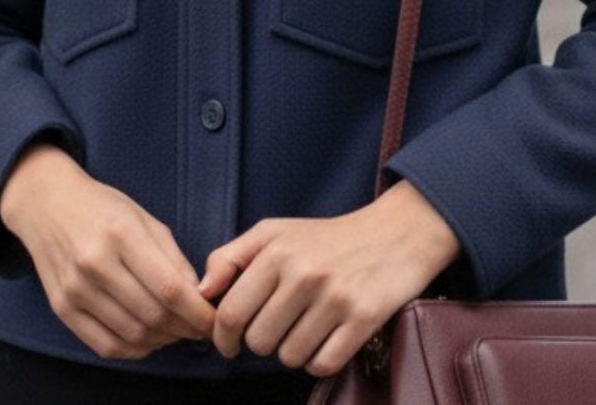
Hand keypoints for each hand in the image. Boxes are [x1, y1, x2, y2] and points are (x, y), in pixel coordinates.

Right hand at [0, 144, 215, 358]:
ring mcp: (75, 289)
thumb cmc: (101, 206)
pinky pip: (105, 345)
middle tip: (198, 326)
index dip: (197, 311)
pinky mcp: (62, 308)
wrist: (47, 204)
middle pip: (152, 315)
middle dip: (184, 328)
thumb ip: (172, 256)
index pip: (169, 288)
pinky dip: (134, 349)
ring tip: (175, 331)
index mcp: (121, 234)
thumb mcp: (143, 217)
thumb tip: (198, 295)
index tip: (214, 319)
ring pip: (132, 335)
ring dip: (162, 340)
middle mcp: (95, 264)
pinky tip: (148, 339)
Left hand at [199, 181, 459, 377]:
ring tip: (304, 326)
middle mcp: (304, 274)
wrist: (394, 234)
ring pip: (289, 357)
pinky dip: (318, 359)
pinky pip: (322, 364)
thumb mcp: (275, 231)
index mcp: (278, 251)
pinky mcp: (363, 320)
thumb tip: (201, 291)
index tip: (228, 343)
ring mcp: (335, 298)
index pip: (231, 313)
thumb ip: (231, 256)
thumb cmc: (326, 237)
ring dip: (292, 350)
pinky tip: (325, 338)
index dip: (223, 337)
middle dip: (261, 341)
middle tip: (276, 325)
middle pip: (259, 341)